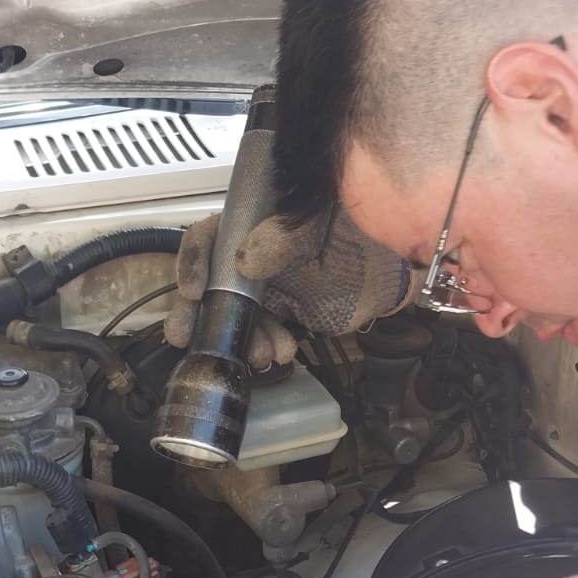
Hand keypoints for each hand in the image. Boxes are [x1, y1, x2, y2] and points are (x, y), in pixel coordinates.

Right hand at [164, 210, 417, 367]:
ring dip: (240, 339)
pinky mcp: (285, 312)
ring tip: (259, 355)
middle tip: (184, 336)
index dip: (193, 262)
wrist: (393, 265)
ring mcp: (267, 286)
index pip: (208, 237)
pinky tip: (281, 353)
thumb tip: (246, 259)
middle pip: (210, 283)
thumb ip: (283, 237)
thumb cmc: (356, 228)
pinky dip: (267, 346)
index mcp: (253, 223)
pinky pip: (263, 332)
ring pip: (235, 316)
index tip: (192, 291)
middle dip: (196, 313)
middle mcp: (251, 254)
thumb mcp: (318, 225)